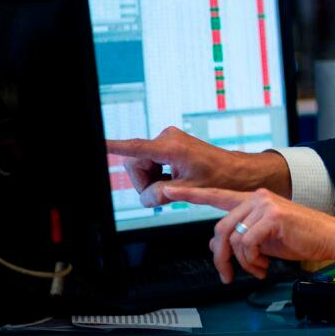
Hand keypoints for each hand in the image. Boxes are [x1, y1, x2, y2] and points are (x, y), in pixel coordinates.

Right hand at [106, 126, 290, 206]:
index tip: (99, 143)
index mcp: (171, 148)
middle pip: (135, 164)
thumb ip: (161, 194)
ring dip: (151, 180)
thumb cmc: (218, 177)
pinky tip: (173, 180)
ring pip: (141, 164)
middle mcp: (167, 138)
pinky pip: (150, 161)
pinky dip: (157, 174)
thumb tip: (146, 196)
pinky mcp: (169, 144)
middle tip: (163, 194)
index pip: (135, 148)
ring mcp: (168, 139)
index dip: (114, 147)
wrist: (235, 170)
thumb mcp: (188, 191)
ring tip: (173, 187)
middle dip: (144, 182)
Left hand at [165, 186, 334, 282]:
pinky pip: (247, 244)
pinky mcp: (273, 216)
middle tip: (229, 275)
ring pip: (232, 239)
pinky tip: (264, 266)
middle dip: (221, 257)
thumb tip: (218, 245)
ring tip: (256, 270)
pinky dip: (252, 261)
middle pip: (220, 229)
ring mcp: (265, 204)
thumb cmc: (300, 238)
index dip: (191, 194)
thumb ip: (240, 237)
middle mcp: (257, 197)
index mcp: (254, 200)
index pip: (216, 195)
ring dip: (241, 263)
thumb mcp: (264, 239)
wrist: (329, 238)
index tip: (169, 191)